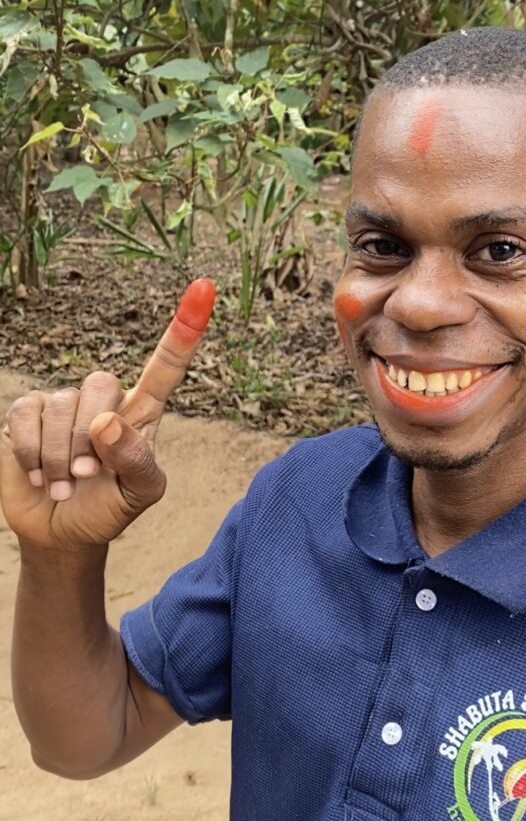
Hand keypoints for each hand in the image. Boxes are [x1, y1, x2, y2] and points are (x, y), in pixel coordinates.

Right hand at [0, 278, 215, 549]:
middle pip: (102, 385)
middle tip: (89, 476)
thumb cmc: (110, 508)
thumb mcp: (139, 493)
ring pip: (62, 407)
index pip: (165, 366)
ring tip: (65, 484)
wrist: (63, 532)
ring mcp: (64, 403)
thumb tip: (107, 422)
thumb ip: (136, 460)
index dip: (184, 330)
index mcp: (143, 412)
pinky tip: (38, 475)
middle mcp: (104, 400)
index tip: (204, 288)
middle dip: (92, 437)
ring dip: (61, 458)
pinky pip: (26, 416)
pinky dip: (32, 453)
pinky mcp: (27, 413)